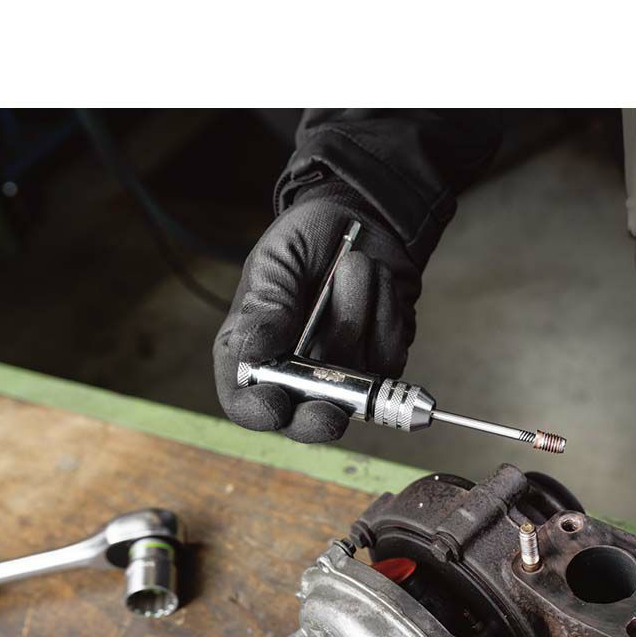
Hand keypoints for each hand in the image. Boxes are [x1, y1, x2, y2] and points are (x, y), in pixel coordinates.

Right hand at [213, 182, 420, 442]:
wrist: (362, 215)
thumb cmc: (307, 238)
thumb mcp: (276, 261)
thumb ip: (264, 308)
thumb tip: (250, 356)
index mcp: (252, 352)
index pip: (246, 402)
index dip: (258, 412)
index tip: (274, 405)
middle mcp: (295, 372)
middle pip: (304, 421)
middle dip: (318, 418)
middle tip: (329, 412)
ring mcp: (342, 370)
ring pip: (355, 382)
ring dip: (358, 318)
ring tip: (352, 267)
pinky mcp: (380, 361)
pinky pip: (389, 359)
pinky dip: (386, 316)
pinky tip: (377, 284)